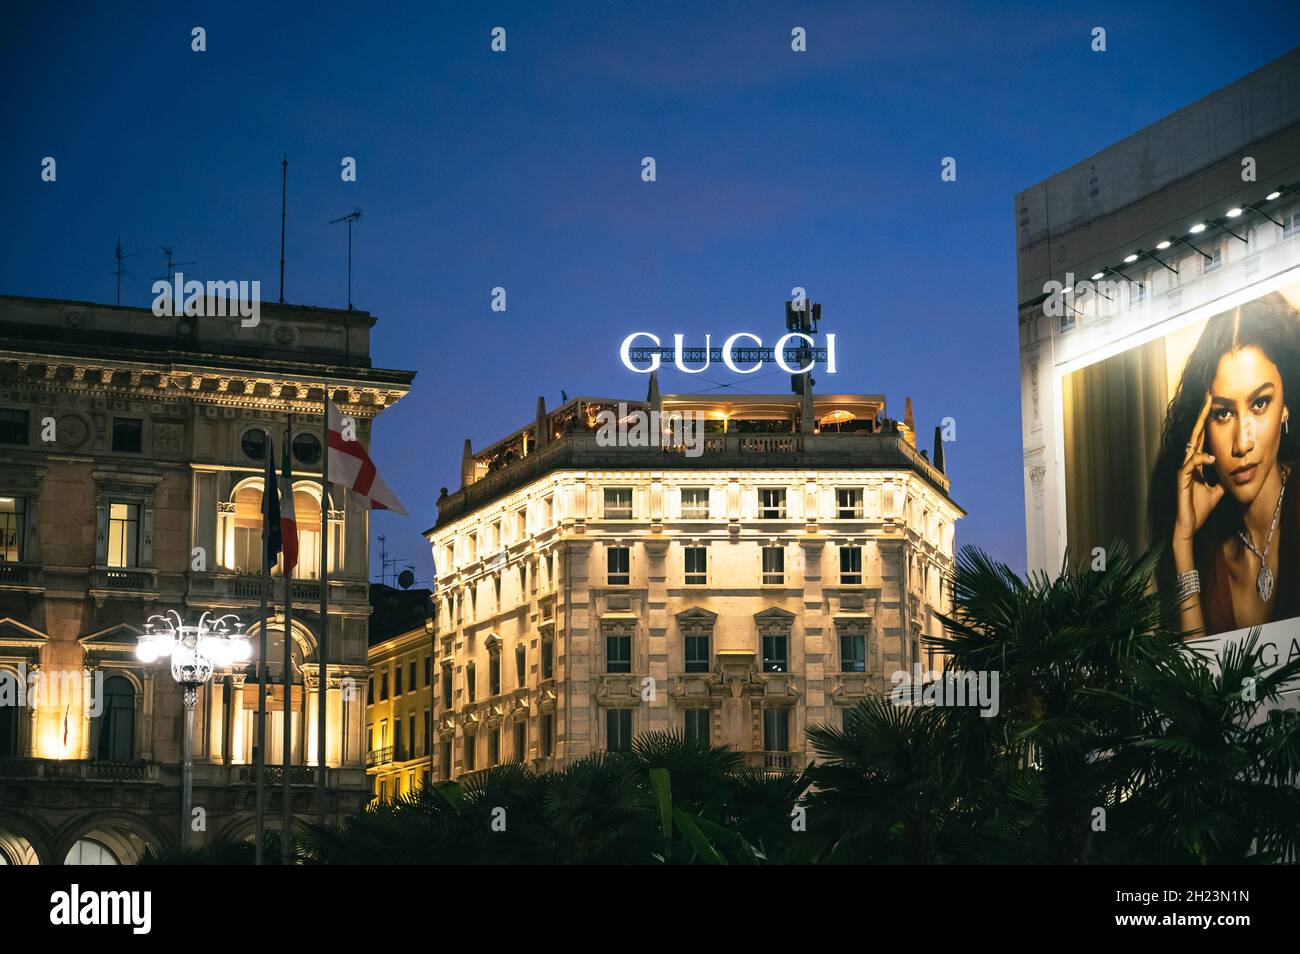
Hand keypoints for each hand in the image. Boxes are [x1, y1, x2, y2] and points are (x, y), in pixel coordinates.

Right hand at [1174, 393, 1223, 546]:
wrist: (1189, 524)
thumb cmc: (1200, 507)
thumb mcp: (1218, 489)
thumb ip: (1222, 477)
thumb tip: (1234, 471)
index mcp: (1197, 463)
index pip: (1202, 438)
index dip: (1207, 422)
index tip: (1213, 405)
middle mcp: (1189, 462)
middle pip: (1195, 434)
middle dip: (1202, 416)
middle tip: (1208, 399)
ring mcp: (1184, 470)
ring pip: (1191, 444)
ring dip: (1199, 430)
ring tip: (1206, 417)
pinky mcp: (1182, 479)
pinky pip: (1191, 464)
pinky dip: (1201, 460)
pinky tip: (1211, 459)